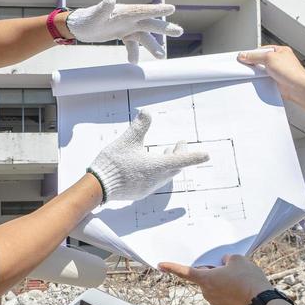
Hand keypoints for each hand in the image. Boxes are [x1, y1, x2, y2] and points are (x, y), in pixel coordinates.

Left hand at [66, 0, 182, 62]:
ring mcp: (126, 27)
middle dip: (164, 28)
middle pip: (150, 23)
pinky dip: (133, 53)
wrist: (78, 27)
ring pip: (144, 36)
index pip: (144, 10)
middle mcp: (128, 18)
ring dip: (152, 46)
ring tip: (161, 57)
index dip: (157, 9)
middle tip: (179, 32)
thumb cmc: (86, 19)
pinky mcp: (122, 34)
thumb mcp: (95, 15)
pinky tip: (133, 62)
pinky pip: (132, 44)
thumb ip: (103, 7)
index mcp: (124, 11)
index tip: (171, 8)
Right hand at [88, 109, 209, 201]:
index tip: (207, 155)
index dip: (194, 156)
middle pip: (175, 167)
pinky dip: (159, 171)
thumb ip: (139, 126)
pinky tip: (150, 166)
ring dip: (170, 163)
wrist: (97, 187)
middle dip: (180, 154)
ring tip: (168, 152)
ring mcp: (148, 188)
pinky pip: (156, 181)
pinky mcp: (140, 192)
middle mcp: (156, 179)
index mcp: (156, 166)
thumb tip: (147, 112)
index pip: (181, 159)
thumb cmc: (113, 163)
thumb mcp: (126, 140)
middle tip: (180, 143)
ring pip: (166, 175)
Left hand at [160, 255, 272, 304]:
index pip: (184, 272)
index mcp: (205, 279)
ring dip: (223, 281)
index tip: (160, 265)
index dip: (172, 267)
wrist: (261, 304)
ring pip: (215, 286)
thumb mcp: (237, 260)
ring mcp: (215, 302)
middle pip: (205, 277)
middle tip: (230, 268)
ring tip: (241, 279)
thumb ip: (226, 259)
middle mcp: (206, 293)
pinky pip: (223, 295)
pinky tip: (242, 288)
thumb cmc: (247, 280)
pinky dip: (229, 290)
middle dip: (214, 271)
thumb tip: (224, 263)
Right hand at [238, 45, 304, 98]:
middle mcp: (280, 60)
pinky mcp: (276, 81)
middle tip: (246, 64)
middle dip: (254, 63)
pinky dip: (260, 80)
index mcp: (281, 51)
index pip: (262, 49)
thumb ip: (255, 56)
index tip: (243, 56)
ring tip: (253, 73)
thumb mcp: (269, 58)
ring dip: (258, 72)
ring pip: (262, 70)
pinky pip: (264, 78)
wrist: (297, 87)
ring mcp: (278, 71)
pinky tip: (258, 80)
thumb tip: (244, 55)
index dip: (252, 53)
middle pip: (261, 60)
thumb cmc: (291, 71)